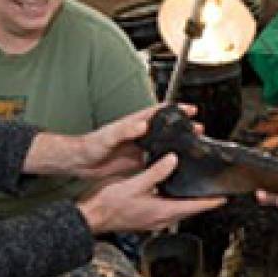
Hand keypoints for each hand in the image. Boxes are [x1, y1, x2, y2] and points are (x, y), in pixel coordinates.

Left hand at [64, 104, 202, 180]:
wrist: (79, 162)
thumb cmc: (90, 145)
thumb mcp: (108, 136)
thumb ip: (125, 130)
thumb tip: (142, 124)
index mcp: (133, 124)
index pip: (158, 112)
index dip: (175, 109)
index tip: (190, 109)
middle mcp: (138, 135)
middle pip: (165, 128)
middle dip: (182, 127)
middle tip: (198, 130)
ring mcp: (138, 148)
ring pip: (163, 144)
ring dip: (176, 145)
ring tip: (192, 147)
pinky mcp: (135, 162)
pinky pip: (154, 160)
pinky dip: (166, 162)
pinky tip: (174, 167)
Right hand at [77, 153, 225, 233]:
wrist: (92, 218)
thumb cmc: (109, 205)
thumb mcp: (134, 184)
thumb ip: (155, 172)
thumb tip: (172, 160)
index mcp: (162, 211)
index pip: (194, 207)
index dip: (211, 201)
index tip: (225, 196)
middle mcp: (161, 219)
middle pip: (190, 209)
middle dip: (203, 200)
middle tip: (215, 189)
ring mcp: (154, 220)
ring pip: (179, 210)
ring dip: (189, 200)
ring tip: (198, 189)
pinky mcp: (147, 218)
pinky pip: (169, 209)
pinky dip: (176, 201)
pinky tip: (172, 191)